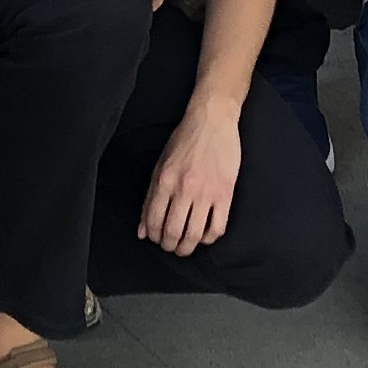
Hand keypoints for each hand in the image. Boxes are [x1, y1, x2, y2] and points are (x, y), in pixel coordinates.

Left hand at [137, 93, 245, 256]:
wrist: (212, 120)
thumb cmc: (184, 140)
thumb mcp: (160, 165)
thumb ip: (149, 198)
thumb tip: (142, 231)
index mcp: (164, 180)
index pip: (153, 221)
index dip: (153, 236)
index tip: (156, 239)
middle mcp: (184, 189)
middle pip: (173, 232)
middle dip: (169, 246)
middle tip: (171, 247)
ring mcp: (206, 192)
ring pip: (194, 235)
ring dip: (187, 247)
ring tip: (185, 247)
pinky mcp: (225, 193)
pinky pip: (217, 228)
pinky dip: (209, 239)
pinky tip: (204, 236)